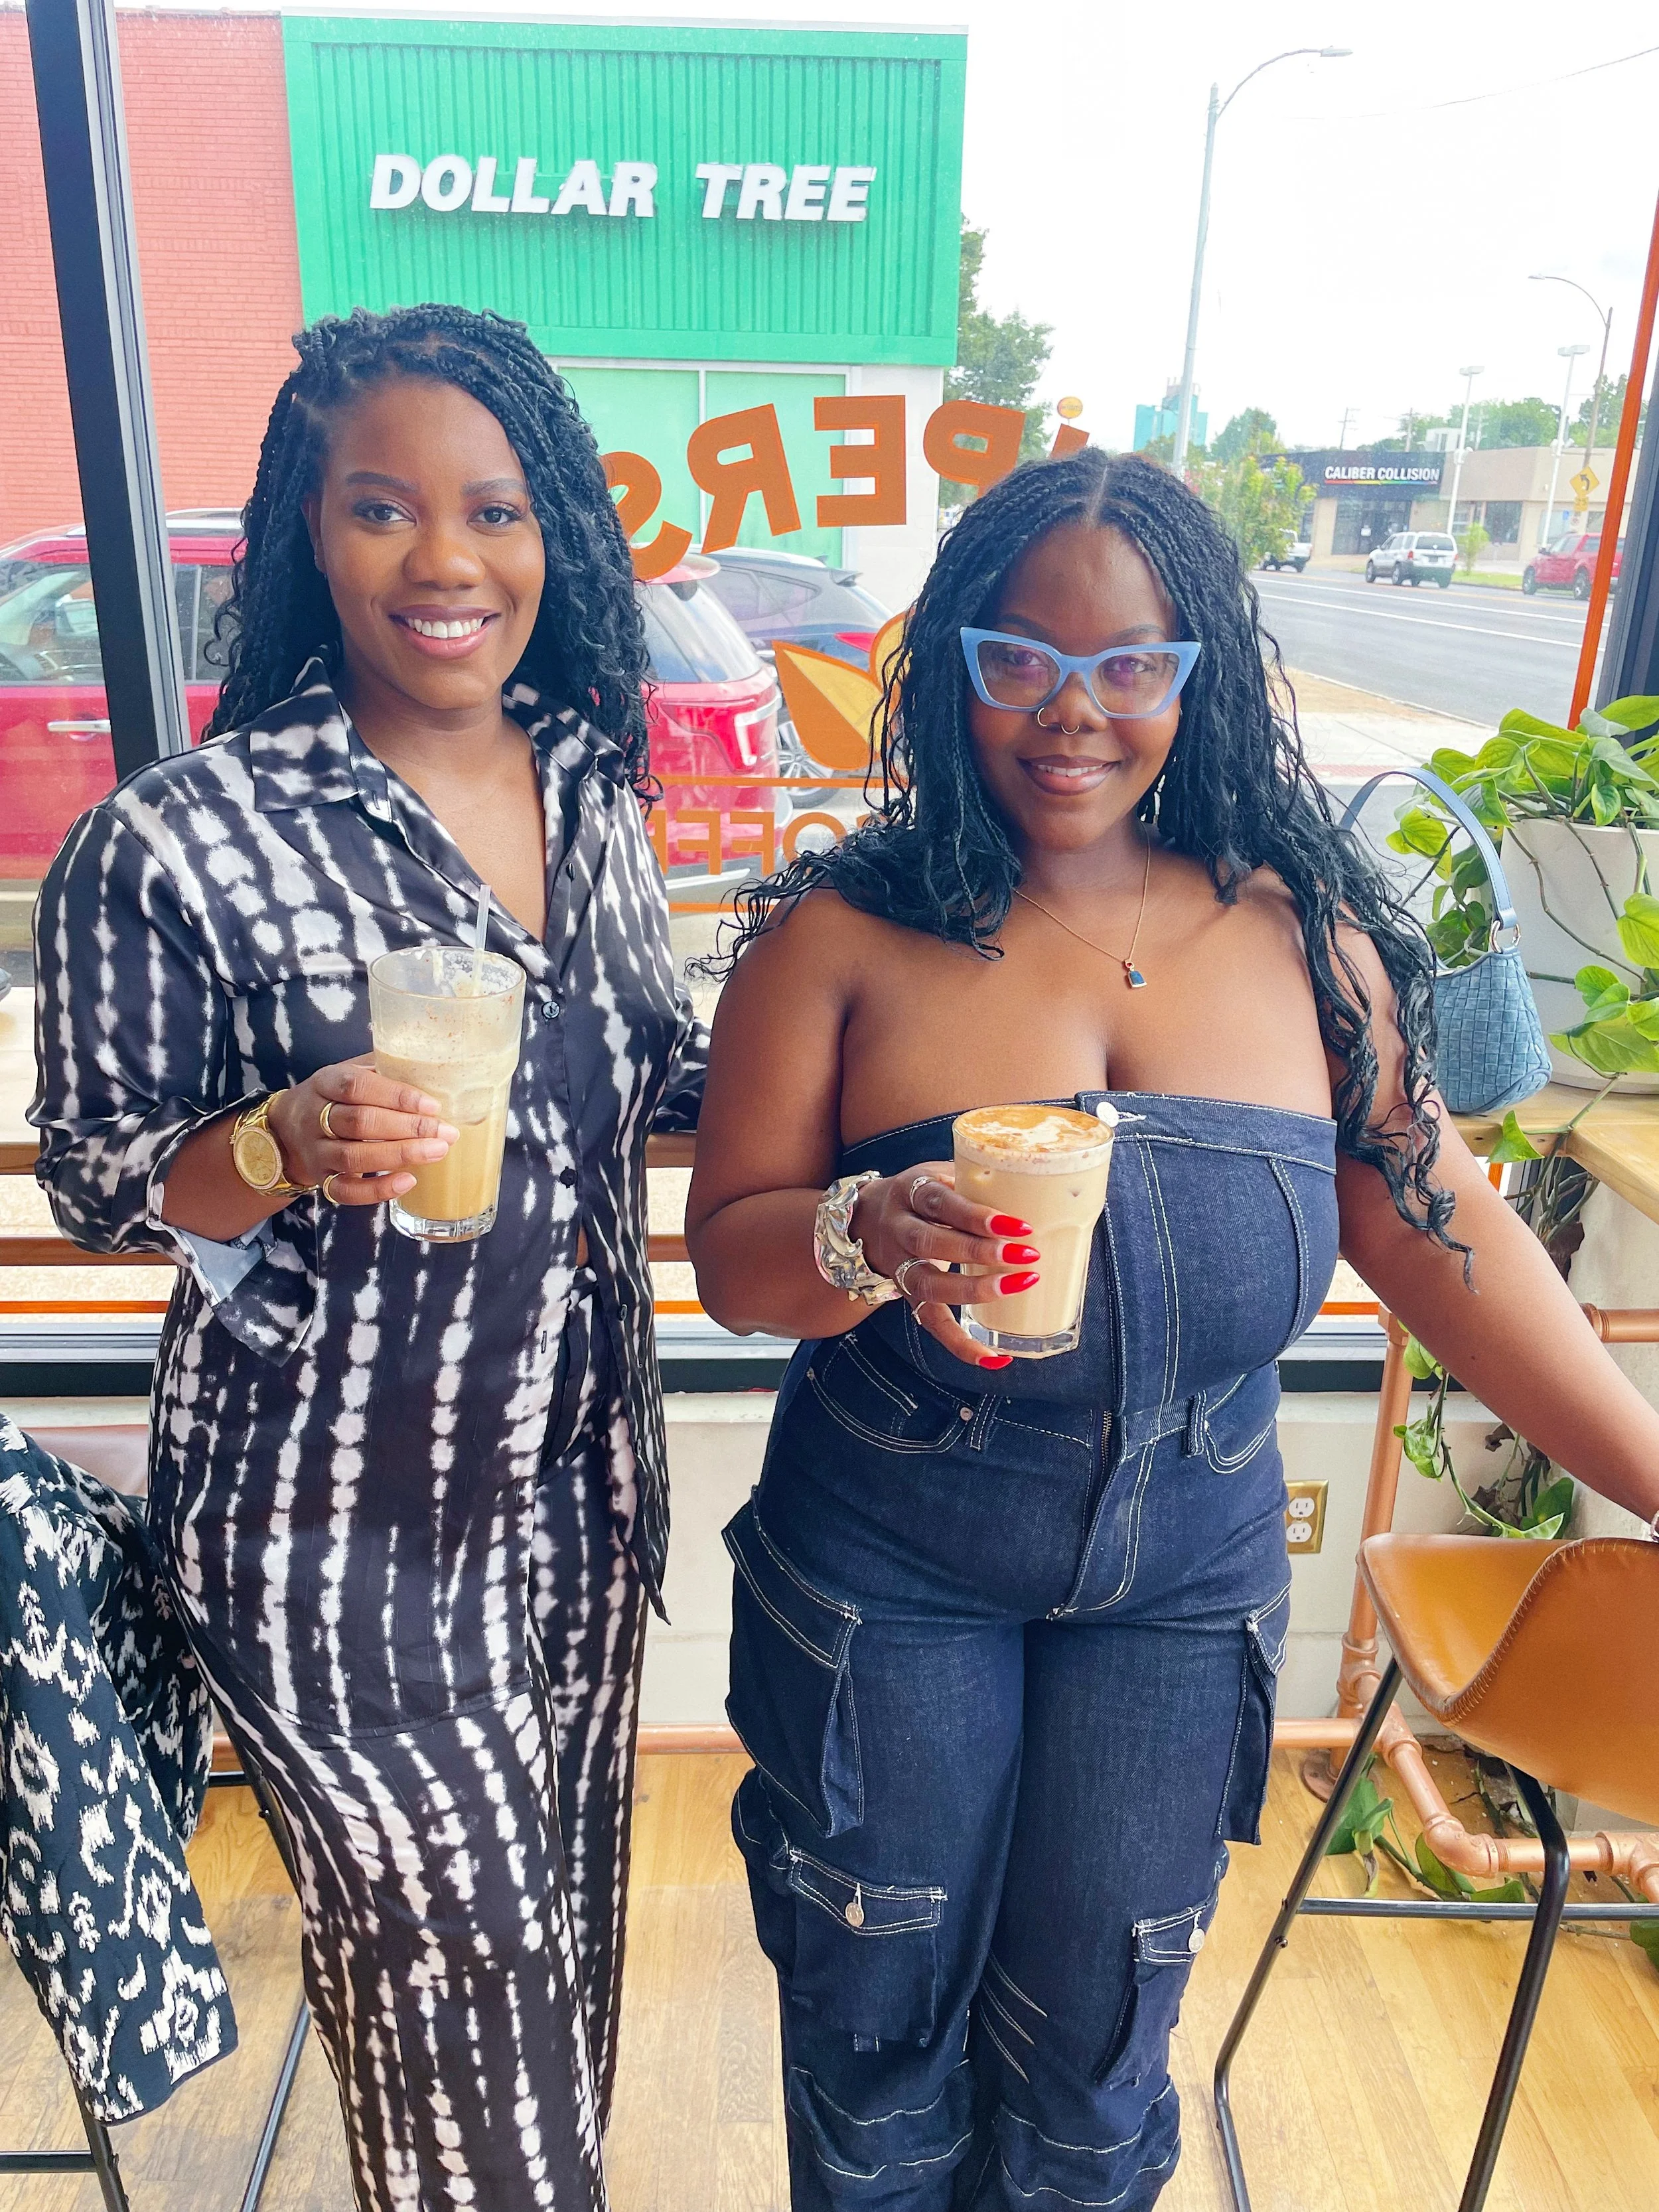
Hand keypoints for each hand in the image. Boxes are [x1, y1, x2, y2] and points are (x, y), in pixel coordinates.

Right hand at [266, 1056, 457, 1206]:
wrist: (287, 1129)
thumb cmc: (336, 1097)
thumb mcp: (351, 1073)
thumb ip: (384, 1070)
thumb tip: (434, 1070)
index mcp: (325, 1082)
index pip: (357, 1085)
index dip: (395, 1095)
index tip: (432, 1105)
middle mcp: (314, 1116)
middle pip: (359, 1122)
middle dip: (407, 1128)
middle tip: (446, 1132)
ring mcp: (316, 1150)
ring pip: (353, 1156)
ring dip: (399, 1155)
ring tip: (437, 1151)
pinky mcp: (321, 1179)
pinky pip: (346, 1191)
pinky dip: (377, 1190)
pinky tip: (408, 1182)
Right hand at [850, 1163, 1039, 1368]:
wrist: (868, 1217)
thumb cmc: (925, 1194)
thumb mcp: (942, 1174)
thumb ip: (976, 1181)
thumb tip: (1039, 1190)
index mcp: (910, 1191)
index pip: (940, 1202)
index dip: (976, 1215)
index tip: (1018, 1225)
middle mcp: (898, 1229)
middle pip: (930, 1243)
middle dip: (978, 1252)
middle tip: (1024, 1255)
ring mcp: (899, 1265)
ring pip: (928, 1284)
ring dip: (974, 1290)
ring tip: (1018, 1286)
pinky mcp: (907, 1295)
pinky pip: (931, 1323)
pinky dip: (961, 1344)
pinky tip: (994, 1357)